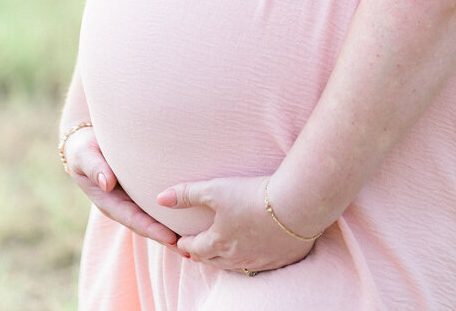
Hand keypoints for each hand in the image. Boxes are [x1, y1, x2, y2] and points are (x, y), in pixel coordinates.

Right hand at [64, 126, 180, 251]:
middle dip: (167, 237)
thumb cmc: (83, 148)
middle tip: (192, 249)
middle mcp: (122, 205)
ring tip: (197, 241)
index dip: (152, 229)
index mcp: (108, 201)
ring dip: (173, 230)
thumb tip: (107, 183)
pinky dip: (172, 212)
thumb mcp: (84, 155)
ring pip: (154, 218)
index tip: (170, 237)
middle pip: (148, 225)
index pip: (133, 219)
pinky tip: (191, 218)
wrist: (84, 142)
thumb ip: (95, 167)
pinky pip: (157, 204)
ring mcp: (131, 199)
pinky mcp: (139, 191)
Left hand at [156, 175, 316, 273]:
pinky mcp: (280, 259)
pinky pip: (260, 266)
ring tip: (221, 253)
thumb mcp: (215, 189)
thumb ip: (187, 193)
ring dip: (224, 260)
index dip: (185, 243)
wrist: (296, 205)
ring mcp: (259, 261)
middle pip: (214, 261)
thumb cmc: (252, 195)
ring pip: (236, 266)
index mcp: (218, 242)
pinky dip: (251, 261)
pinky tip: (253, 254)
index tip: (180, 241)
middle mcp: (237, 257)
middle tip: (196, 251)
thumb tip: (160, 198)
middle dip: (202, 255)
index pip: (195, 248)